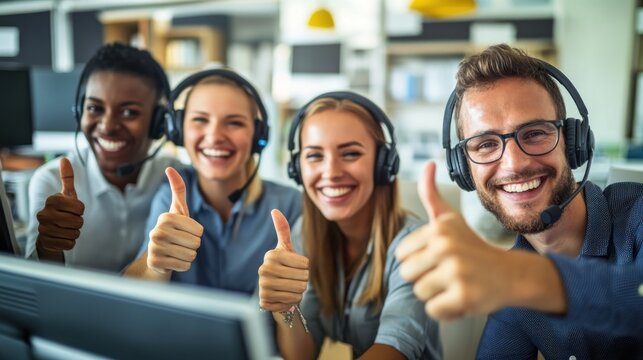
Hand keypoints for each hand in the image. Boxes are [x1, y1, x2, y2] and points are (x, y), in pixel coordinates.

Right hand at [36, 158, 84, 258]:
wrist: (49, 232)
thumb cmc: (62, 211)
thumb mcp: (66, 195)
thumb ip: (67, 178)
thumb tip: (65, 159)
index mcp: (52, 200)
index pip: (80, 207)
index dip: (80, 210)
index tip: (73, 209)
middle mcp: (44, 214)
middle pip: (78, 221)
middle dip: (79, 222)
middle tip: (70, 220)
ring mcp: (43, 229)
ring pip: (74, 233)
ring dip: (74, 232)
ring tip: (66, 228)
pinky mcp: (46, 242)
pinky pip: (69, 244)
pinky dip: (70, 242)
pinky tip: (62, 237)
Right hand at [147, 167, 202, 273]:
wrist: (158, 256)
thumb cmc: (173, 230)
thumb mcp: (178, 210)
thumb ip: (178, 189)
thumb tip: (170, 168)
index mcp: (165, 217)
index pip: (198, 230)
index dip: (197, 233)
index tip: (186, 232)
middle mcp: (156, 231)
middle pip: (195, 243)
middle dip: (193, 246)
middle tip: (181, 244)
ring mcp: (154, 247)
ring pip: (190, 255)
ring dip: (188, 256)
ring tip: (177, 252)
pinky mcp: (154, 262)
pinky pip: (183, 266)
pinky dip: (183, 265)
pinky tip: (173, 261)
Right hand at [258, 209, 309, 311]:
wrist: (275, 291)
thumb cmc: (284, 267)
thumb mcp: (286, 248)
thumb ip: (283, 229)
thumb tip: (275, 210)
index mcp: (271, 255)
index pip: (305, 264)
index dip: (304, 268)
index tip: (294, 267)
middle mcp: (263, 270)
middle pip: (303, 278)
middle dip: (302, 281)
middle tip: (292, 280)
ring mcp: (262, 287)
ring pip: (298, 291)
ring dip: (298, 292)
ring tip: (288, 288)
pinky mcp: (265, 302)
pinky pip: (290, 302)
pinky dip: (291, 302)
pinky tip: (283, 298)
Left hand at [395, 161, 509, 319]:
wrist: (511, 274)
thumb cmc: (472, 246)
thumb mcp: (450, 218)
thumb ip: (431, 194)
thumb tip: (427, 164)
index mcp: (438, 230)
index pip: (401, 255)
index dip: (418, 259)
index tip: (438, 257)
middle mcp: (445, 248)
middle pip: (406, 275)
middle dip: (424, 277)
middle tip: (447, 272)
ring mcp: (456, 273)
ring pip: (419, 293)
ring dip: (436, 294)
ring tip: (455, 284)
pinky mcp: (464, 298)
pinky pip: (433, 311)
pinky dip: (446, 310)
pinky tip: (462, 297)